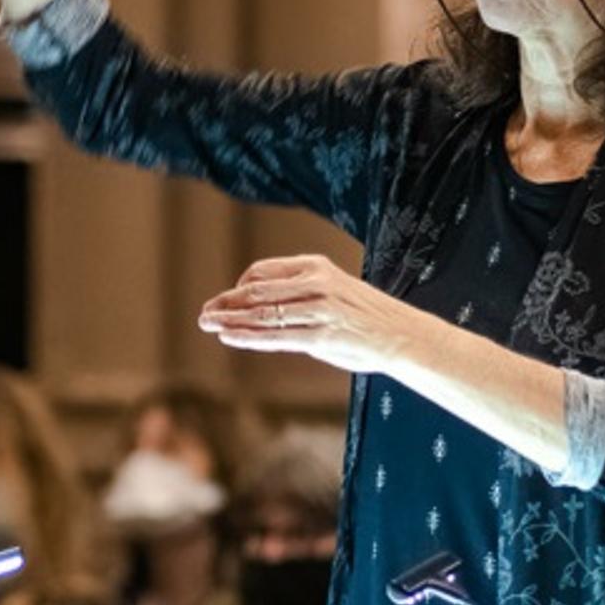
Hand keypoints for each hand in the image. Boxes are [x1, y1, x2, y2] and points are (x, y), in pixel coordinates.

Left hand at [199, 256, 419, 376]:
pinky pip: (275, 337)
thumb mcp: (331, 289)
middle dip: (225, 303)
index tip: (227, 301)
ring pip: (262, 315)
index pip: (262, 272)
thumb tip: (255, 306)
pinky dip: (248, 337)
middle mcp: (315, 284)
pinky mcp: (322, 337)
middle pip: (256, 292)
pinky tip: (229, 337)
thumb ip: (297, 294)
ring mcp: (318, 310)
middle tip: (203, 314)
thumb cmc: (362, 314)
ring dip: (230, 321)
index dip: (239, 287)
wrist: (401, 334)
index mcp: (315, 266)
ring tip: (208, 325)